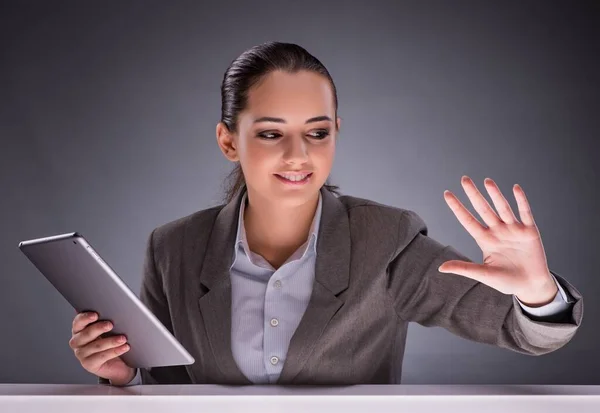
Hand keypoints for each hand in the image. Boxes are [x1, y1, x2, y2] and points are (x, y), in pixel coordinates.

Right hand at [69, 311, 135, 385]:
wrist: (118, 363)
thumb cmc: (111, 342)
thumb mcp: (108, 330)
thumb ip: (105, 320)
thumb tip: (112, 310)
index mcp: (79, 330)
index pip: (78, 322)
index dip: (85, 318)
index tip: (95, 315)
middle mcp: (78, 342)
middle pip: (86, 334)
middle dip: (99, 328)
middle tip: (110, 325)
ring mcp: (82, 354)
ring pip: (96, 346)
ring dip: (111, 341)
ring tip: (123, 338)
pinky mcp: (89, 364)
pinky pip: (102, 356)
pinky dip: (115, 351)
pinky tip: (124, 347)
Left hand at [438, 175, 557, 306]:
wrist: (531, 286)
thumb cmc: (506, 281)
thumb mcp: (484, 274)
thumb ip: (464, 268)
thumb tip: (441, 268)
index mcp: (485, 240)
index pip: (467, 220)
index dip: (457, 208)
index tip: (447, 194)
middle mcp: (497, 231)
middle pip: (483, 209)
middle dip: (473, 194)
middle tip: (464, 179)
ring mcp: (513, 230)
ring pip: (502, 208)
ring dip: (495, 195)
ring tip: (486, 181)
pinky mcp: (530, 231)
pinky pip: (525, 213)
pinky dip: (521, 201)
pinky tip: (515, 188)